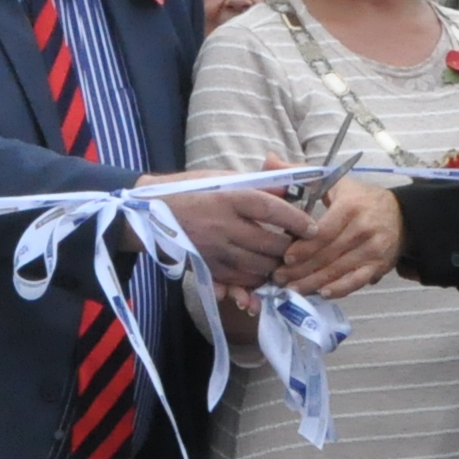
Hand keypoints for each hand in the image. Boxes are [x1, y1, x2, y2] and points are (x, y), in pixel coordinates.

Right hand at [160, 180, 311, 292]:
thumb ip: (254, 185)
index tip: (312, 227)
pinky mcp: (207, 267)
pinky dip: (254, 281)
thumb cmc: (187, 190)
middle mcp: (223, 225)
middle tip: (299, 248)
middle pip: (270, 244)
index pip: (272, 209)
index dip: (296, 219)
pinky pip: (239, 281)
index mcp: (228, 197)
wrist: (146, 214)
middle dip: (290, 249)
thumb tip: (286, 190)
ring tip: (282, 263)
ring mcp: (214, 250)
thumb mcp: (220, 177)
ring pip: (258, 267)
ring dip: (275, 267)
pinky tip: (260, 278)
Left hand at [276, 176, 402, 300]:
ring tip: (291, 289)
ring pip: (338, 270)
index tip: (284, 258)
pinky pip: (357, 281)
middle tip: (278, 278)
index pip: (323, 232)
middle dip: (301, 270)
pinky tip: (322, 293)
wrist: (401, 214)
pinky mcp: (380, 265)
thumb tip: (269, 160)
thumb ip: (300, 172)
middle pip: (327, 254)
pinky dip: (340, 289)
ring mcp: (373, 249)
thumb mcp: (334, 180)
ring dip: (313, 283)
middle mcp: (363, 228)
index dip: (303, 247)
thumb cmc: (359, 197)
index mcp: (350, 206)